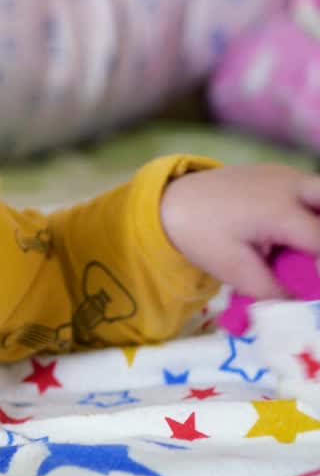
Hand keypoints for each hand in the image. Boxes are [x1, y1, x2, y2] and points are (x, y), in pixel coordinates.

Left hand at [160, 163, 319, 298]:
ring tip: (297, 246)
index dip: (318, 268)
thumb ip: (271, 290)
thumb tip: (300, 303)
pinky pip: (309, 191)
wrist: (171, 200)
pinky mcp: (279, 172)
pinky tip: (283, 231)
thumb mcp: (232, 269)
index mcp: (280, 212)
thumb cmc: (200, 233)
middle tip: (307, 255)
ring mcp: (286, 174)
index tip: (306, 282)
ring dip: (317, 220)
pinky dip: (308, 211)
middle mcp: (290, 186)